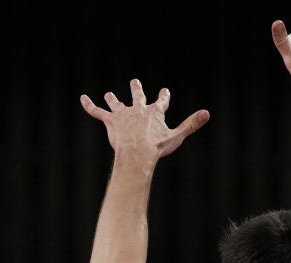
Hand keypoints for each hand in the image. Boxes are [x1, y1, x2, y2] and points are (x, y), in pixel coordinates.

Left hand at [80, 79, 209, 162]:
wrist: (137, 152)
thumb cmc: (157, 147)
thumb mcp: (177, 136)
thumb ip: (191, 124)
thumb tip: (207, 113)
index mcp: (155, 112)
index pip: (161, 100)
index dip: (164, 96)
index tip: (165, 91)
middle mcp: (138, 109)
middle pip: (137, 96)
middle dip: (136, 90)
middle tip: (135, 82)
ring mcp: (123, 114)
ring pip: (116, 103)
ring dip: (113, 99)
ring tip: (109, 95)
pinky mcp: (110, 121)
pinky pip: (97, 111)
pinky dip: (89, 105)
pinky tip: (83, 98)